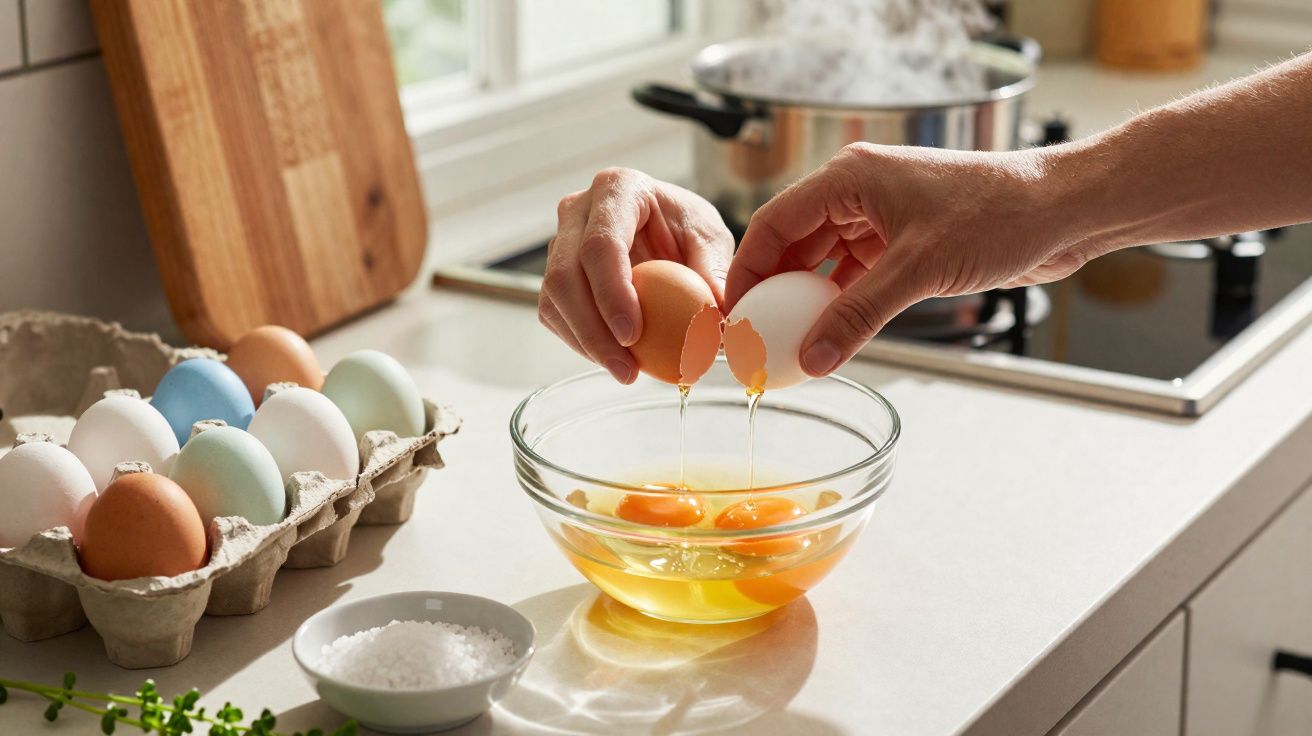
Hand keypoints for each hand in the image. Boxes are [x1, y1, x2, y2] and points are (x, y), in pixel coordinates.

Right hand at [542, 168, 733, 382]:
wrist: (665, 226)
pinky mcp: (554, 273)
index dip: (611, 293)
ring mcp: (559, 241)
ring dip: (585, 343)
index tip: (632, 335)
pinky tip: (612, 360)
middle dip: (592, 330)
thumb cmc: (687, 226)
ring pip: (554, 299)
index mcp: (616, 189)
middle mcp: (577, 211)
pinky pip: (554, 314)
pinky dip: (580, 342)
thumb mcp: (710, 239)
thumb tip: (718, 324)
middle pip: (566, 275)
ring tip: (625, 371)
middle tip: (627, 368)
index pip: (601, 244)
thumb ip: (713, 274)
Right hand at [726, 143, 1093, 376]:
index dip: (748, 270)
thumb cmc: (1000, 213)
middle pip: (795, 244)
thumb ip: (858, 317)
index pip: (774, 223)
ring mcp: (884, 219)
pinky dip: (843, 304)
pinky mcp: (907, 243)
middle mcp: (860, 193)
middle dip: (775, 290)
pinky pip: (857, 277)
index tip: (734, 314)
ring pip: (826, 264)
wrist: (1064, 211)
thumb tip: (811, 358)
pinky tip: (833, 334)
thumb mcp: (917, 270)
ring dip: (810, 301)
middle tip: (757, 336)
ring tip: (789, 342)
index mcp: (850, 178)